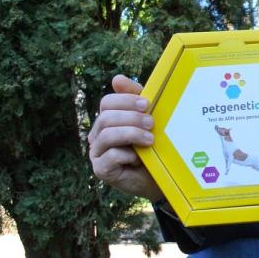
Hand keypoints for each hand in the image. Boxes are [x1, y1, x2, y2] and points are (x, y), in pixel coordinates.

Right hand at [87, 75, 162, 201]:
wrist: (161, 178)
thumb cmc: (154, 148)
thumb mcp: (148, 121)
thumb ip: (136, 99)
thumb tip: (117, 78)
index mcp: (107, 120)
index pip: (107, 103)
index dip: (125, 100)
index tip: (147, 104)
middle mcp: (98, 135)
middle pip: (106, 117)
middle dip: (131, 118)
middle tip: (151, 123)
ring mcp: (97, 153)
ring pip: (107, 135)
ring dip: (131, 134)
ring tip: (150, 139)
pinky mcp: (102, 170)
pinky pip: (110, 156)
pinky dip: (127, 155)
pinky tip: (139, 158)